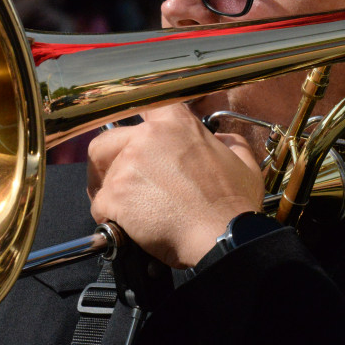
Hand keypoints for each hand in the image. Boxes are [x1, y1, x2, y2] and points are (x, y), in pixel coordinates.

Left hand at [87, 104, 263, 268]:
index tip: (133, 137)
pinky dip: (109, 217)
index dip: (136, 122)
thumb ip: (230, 144)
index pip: (146, 107)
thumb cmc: (233, 205)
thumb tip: (223, 141)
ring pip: (101, 175)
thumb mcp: (244, 164)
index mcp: (176, 124)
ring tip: (125, 209)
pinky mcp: (115, 196)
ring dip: (109, 191)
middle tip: (118, 181)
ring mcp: (127, 166)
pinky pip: (100, 204)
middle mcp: (146, 138)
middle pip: (107, 141)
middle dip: (106, 161)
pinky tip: (126, 227)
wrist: (221, 237)